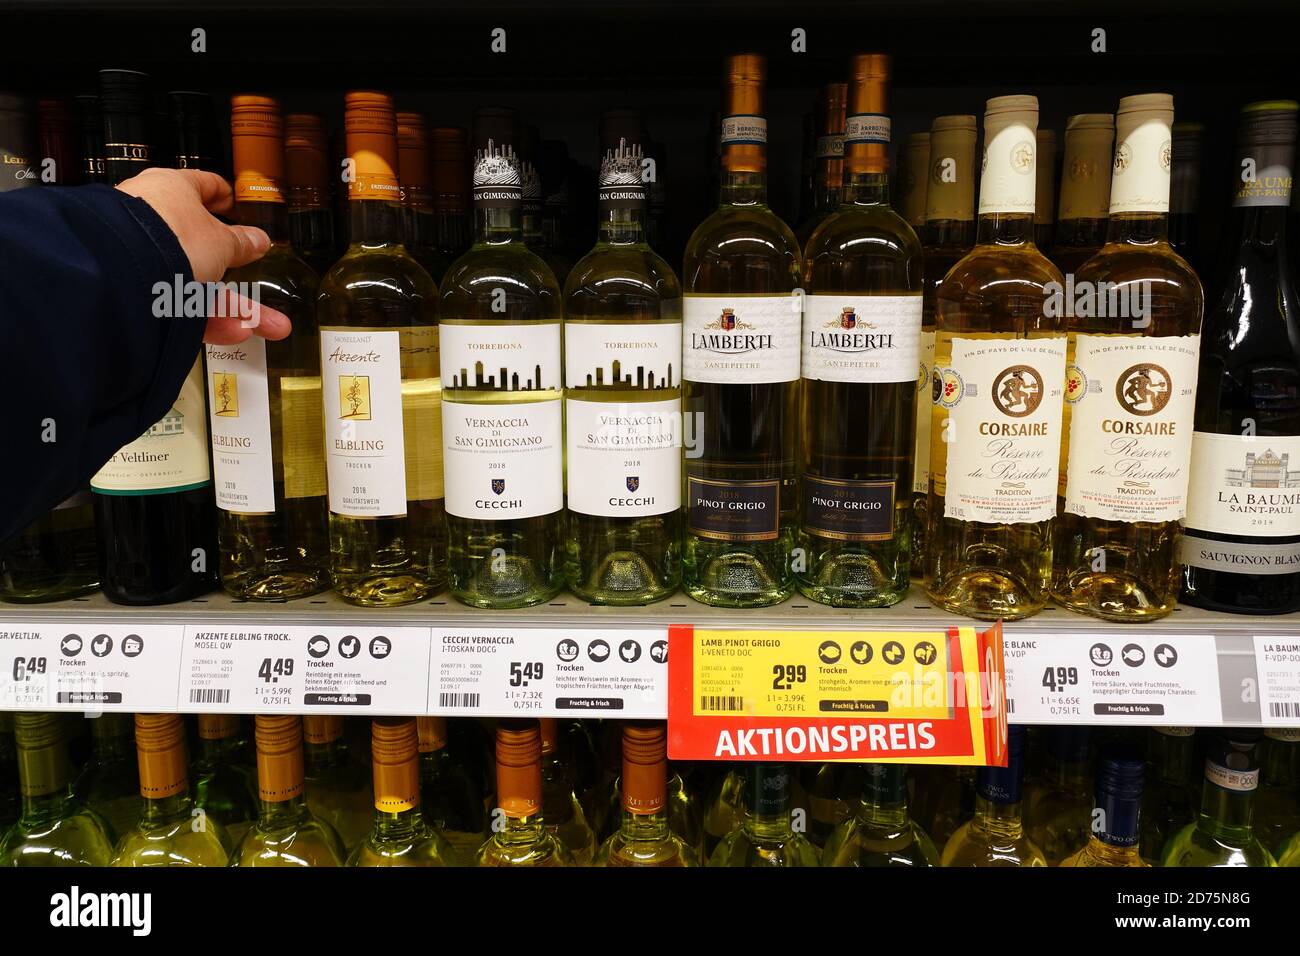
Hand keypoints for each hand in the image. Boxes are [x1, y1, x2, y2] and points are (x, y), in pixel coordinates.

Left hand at [116, 168, 291, 343]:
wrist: (122, 275)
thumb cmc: (167, 239)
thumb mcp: (221, 241)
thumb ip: (241, 243)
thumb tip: (258, 240)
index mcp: (172, 190)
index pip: (204, 186)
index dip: (226, 198)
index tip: (239, 208)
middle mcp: (153, 220)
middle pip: (204, 246)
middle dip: (239, 270)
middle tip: (259, 278)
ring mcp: (143, 255)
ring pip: (197, 283)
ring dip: (234, 305)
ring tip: (266, 324)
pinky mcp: (138, 289)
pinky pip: (180, 304)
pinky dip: (208, 317)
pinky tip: (234, 330)